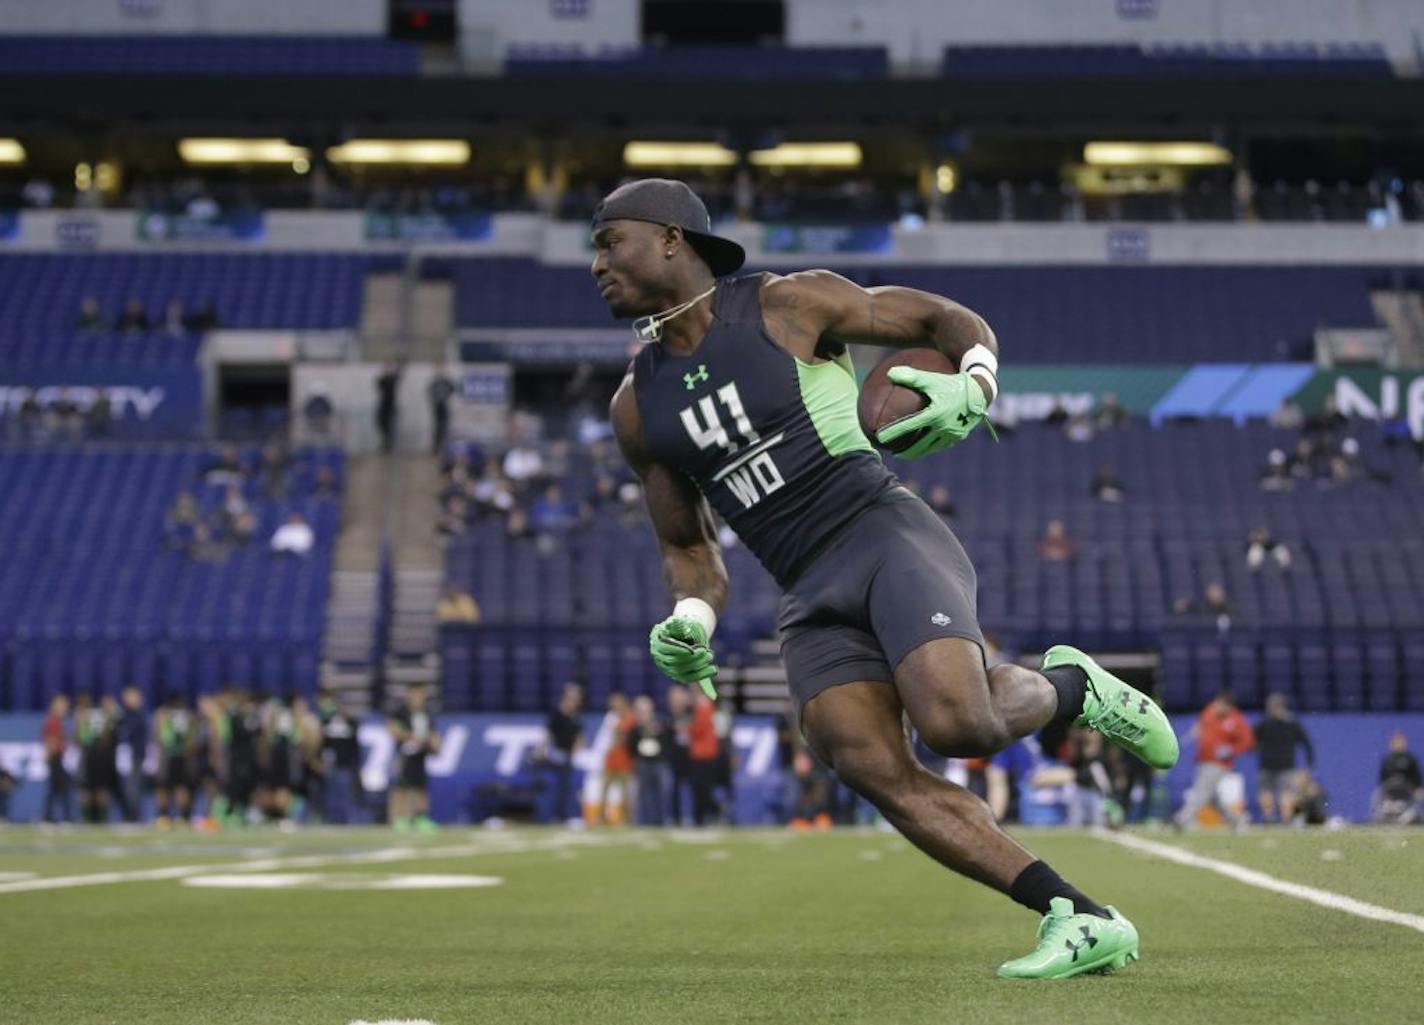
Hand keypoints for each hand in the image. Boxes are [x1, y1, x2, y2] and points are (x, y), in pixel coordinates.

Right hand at [649, 615, 718, 698]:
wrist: (689, 633)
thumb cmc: (686, 625)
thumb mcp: (682, 621)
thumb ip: (678, 622)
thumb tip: (673, 622)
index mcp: (657, 640)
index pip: (665, 648)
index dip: (678, 650)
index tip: (691, 650)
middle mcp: (659, 657)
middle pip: (674, 661)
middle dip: (691, 658)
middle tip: (705, 651)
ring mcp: (667, 668)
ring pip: (682, 672)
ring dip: (698, 665)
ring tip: (710, 655)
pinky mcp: (678, 675)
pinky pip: (689, 678)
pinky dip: (702, 675)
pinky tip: (713, 669)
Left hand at [876, 367, 990, 458]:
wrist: (981, 390)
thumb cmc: (953, 382)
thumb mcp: (932, 378)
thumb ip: (911, 376)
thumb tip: (889, 373)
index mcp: (935, 414)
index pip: (909, 426)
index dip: (893, 432)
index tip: (879, 437)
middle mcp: (944, 427)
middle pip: (920, 445)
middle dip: (906, 452)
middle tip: (893, 453)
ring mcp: (953, 434)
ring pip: (931, 448)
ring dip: (918, 452)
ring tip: (908, 453)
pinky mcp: (959, 437)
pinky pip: (942, 444)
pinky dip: (931, 447)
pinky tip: (926, 445)